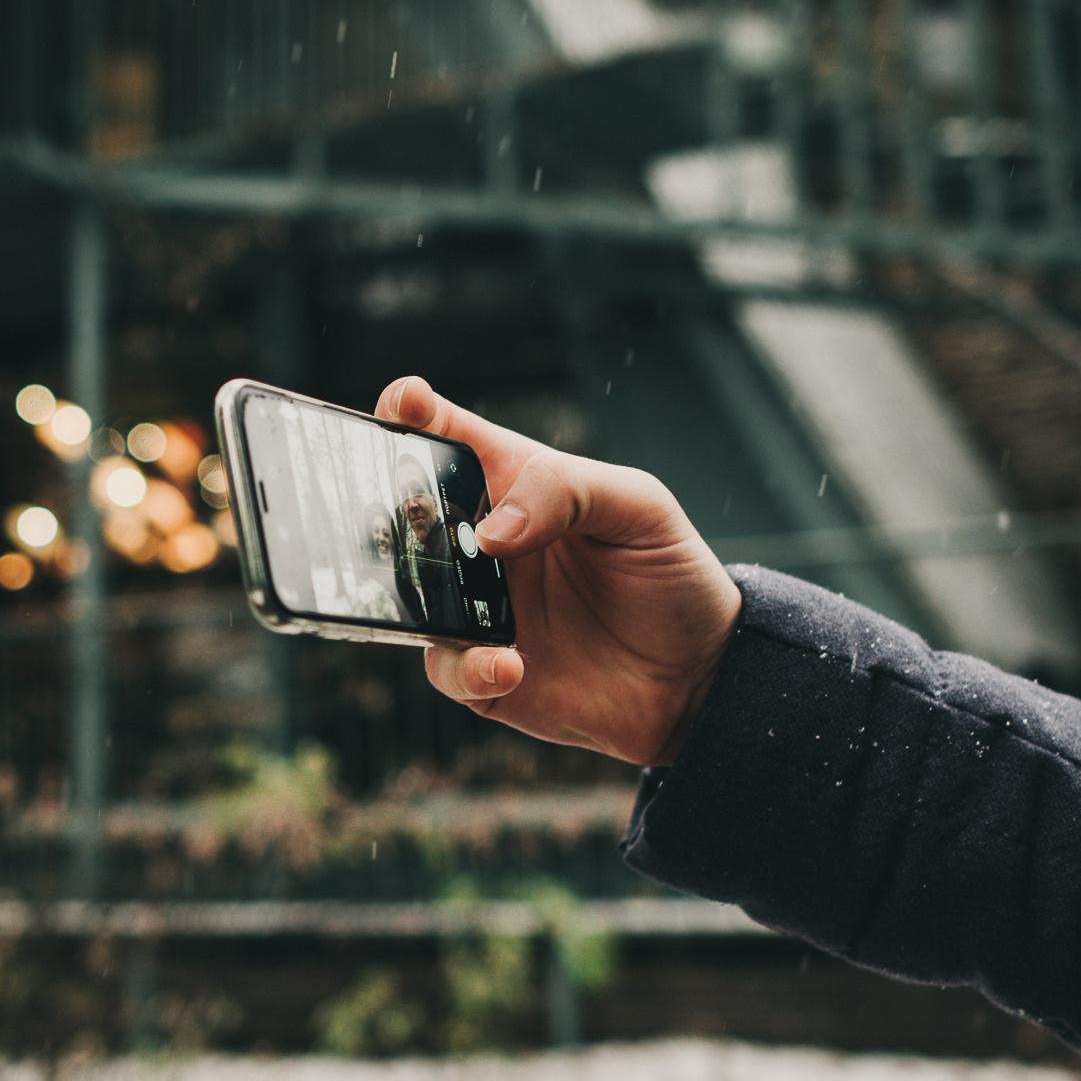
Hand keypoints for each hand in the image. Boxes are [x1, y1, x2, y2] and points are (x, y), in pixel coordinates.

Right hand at [376, 376, 742, 767]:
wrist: (699, 675)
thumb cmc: (669, 574)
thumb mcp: (639, 506)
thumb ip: (565, 491)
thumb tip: (490, 532)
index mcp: (513, 484)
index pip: (447, 435)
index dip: (411, 411)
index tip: (402, 405)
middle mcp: (482, 543)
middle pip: (403, 511)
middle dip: (381, 505)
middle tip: (401, 514)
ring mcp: (476, 607)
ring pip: (407, 592)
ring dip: (413, 593)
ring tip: (453, 598)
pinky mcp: (483, 670)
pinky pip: (447, 666)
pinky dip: (469, 666)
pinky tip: (512, 661)